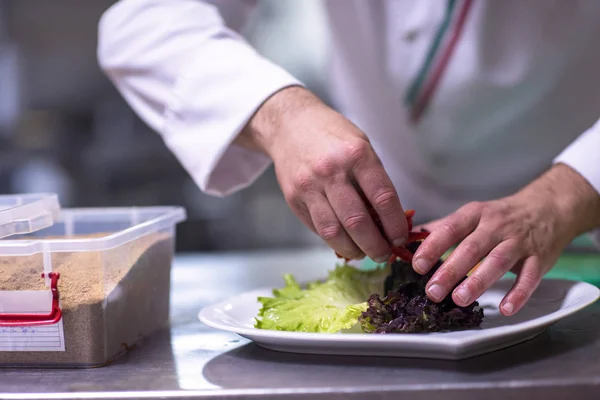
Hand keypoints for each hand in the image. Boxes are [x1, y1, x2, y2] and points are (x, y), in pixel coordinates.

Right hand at [237, 86, 408, 261]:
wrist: (289, 124)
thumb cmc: (332, 136)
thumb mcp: (361, 147)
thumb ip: (374, 181)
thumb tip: (388, 221)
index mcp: (356, 155)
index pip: (383, 199)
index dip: (395, 225)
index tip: (400, 239)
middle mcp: (332, 172)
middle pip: (358, 222)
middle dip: (375, 246)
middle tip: (383, 255)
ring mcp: (310, 187)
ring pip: (334, 232)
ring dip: (353, 250)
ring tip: (364, 254)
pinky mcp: (294, 199)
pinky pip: (317, 228)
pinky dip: (334, 241)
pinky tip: (345, 242)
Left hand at [412, 163, 599, 315]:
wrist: (548, 208)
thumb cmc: (501, 216)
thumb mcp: (472, 214)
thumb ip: (443, 227)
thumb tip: (410, 237)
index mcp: (475, 214)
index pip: (450, 228)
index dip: (433, 246)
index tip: (417, 264)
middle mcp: (496, 226)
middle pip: (471, 248)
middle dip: (450, 270)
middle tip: (432, 291)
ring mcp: (519, 242)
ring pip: (497, 262)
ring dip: (478, 281)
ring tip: (459, 299)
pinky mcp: (539, 259)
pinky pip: (529, 278)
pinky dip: (518, 294)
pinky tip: (506, 309)